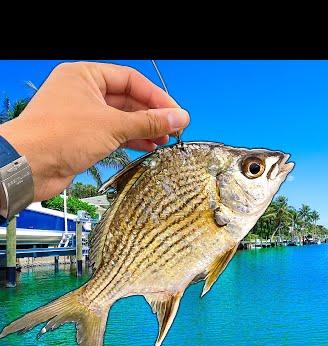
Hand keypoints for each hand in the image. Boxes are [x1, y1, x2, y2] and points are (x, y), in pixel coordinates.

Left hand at [0, 61, 189, 200]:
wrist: (28, 165)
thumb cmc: (56, 135)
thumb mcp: (113, 125)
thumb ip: (149, 122)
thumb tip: (177, 117)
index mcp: (85, 76)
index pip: (131, 80)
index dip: (156, 97)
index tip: (176, 112)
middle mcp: (83, 92)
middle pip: (128, 99)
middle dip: (152, 115)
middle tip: (174, 128)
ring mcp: (82, 115)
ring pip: (122, 118)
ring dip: (144, 129)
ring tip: (164, 140)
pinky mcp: (82, 136)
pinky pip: (114, 133)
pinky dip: (132, 140)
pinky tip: (148, 147)